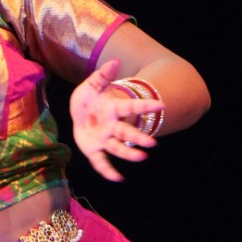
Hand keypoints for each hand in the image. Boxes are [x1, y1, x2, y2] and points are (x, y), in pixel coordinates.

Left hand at [70, 59, 161, 181]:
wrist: (79, 114)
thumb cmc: (90, 99)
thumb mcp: (92, 85)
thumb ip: (103, 75)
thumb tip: (115, 61)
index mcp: (113, 108)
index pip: (132, 107)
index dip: (146, 106)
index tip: (162, 105)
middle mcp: (112, 126)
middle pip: (126, 133)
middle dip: (138, 138)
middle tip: (152, 144)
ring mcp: (103, 139)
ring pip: (117, 148)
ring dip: (129, 154)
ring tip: (142, 158)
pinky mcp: (93, 150)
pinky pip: (101, 162)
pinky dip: (108, 171)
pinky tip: (118, 179)